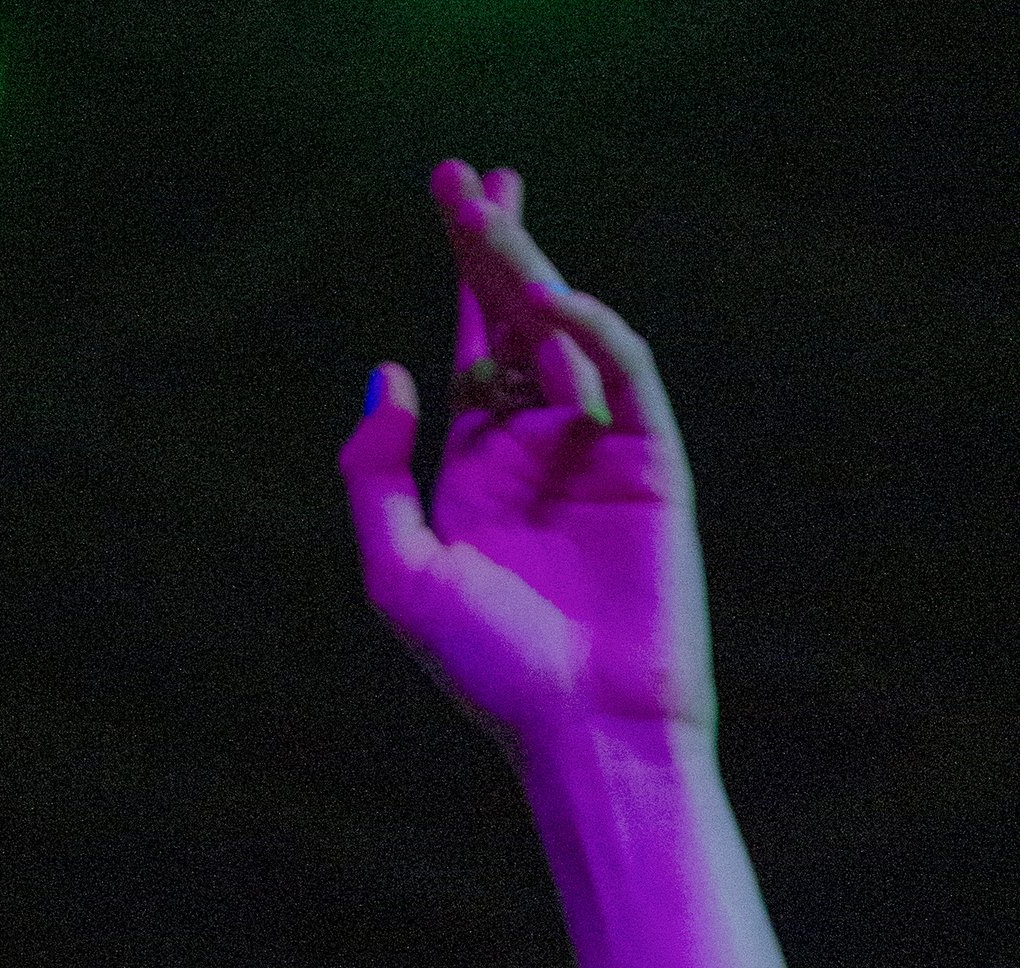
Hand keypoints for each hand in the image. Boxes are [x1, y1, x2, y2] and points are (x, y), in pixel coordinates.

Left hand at [338, 161, 714, 763]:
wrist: (583, 730)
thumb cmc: (491, 672)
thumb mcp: (402, 574)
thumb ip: (375, 478)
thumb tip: (385, 374)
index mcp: (479, 476)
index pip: (471, 354)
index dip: (464, 280)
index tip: (454, 204)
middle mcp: (539, 453)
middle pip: (516, 326)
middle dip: (495, 251)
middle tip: (469, 176)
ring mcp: (599, 454)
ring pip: (565, 339)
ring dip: (531, 277)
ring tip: (494, 217)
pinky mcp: (653, 464)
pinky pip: (625, 377)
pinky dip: (593, 333)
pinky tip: (553, 300)